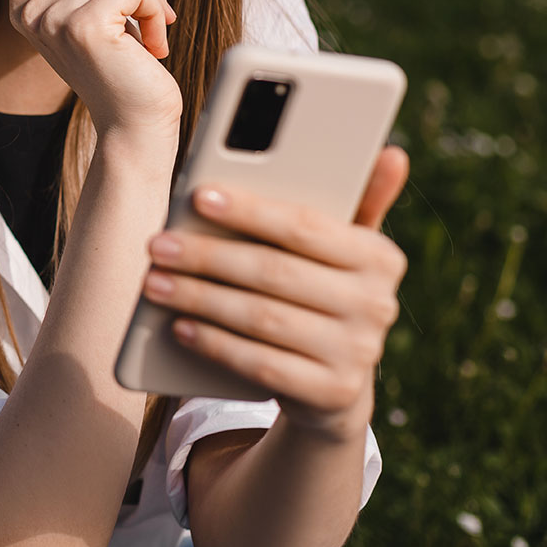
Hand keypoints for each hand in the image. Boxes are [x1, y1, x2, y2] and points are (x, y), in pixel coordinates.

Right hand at [0, 0, 182, 142]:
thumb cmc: (127, 73)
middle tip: (141, 32)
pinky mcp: (79, 24)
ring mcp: (49, 16)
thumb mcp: (104, 17)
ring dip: (148, 2)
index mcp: (29, 3)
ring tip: (142, 43)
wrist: (135, 124)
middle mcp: (29, 8)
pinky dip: (153, 13)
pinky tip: (148, 49)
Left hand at [142, 146, 410, 440]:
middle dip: (208, 257)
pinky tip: (180, 326)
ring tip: (155, 283)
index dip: (249, 210)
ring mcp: (358, 353)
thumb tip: (391, 153)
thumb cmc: (321, 294)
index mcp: (380, 256)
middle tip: (158, 245)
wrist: (333, 387)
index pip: (305, 226)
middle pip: (274, 272)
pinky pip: (261, 364)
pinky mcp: (332, 394)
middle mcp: (378, 304)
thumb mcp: (340, 251)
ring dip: (200, 299)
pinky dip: (215, 344)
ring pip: (262, 319)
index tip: (198, 196)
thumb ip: (353, 202)